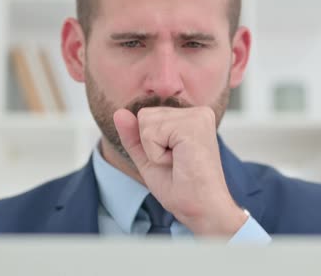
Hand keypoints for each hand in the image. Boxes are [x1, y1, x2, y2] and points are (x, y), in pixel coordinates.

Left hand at [113, 106, 247, 235]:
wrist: (200, 208)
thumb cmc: (182, 188)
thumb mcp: (149, 158)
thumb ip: (134, 135)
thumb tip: (119, 113)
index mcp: (192, 117)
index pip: (148, 116)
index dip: (150, 145)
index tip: (174, 161)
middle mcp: (198, 112)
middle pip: (145, 116)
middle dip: (151, 146)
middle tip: (177, 164)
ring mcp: (197, 116)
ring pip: (145, 122)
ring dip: (154, 151)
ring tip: (179, 163)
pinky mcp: (192, 125)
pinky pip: (150, 133)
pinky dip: (156, 154)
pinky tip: (179, 162)